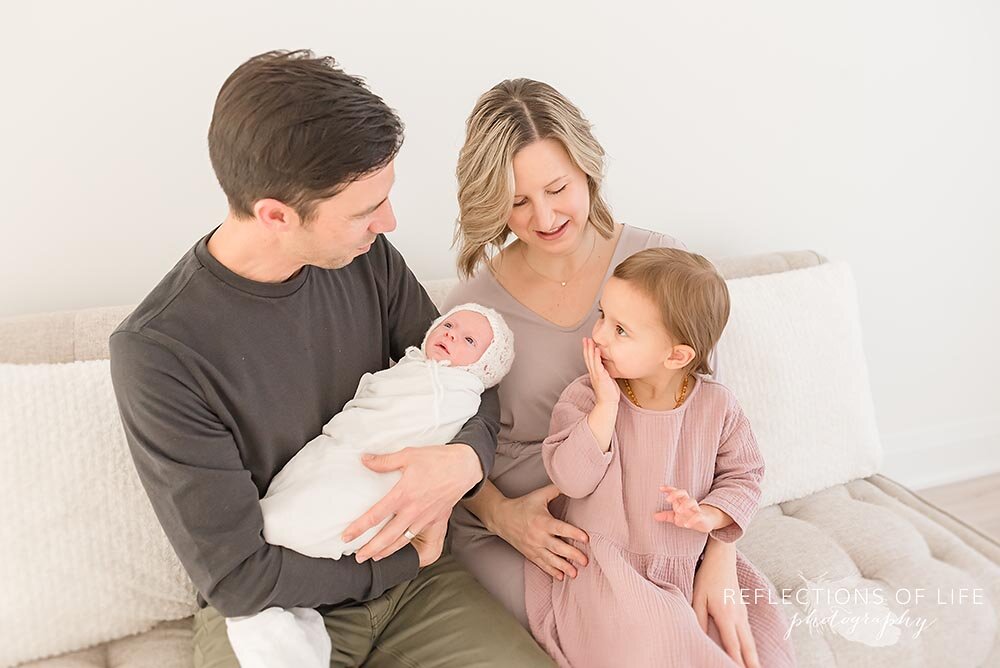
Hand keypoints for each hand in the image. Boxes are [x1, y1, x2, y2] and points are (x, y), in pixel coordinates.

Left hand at [343, 443, 481, 562]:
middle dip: (370, 549)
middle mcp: (413, 510)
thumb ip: (384, 461)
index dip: (359, 527)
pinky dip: (406, 547)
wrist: (464, 467)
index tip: (347, 535)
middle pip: (387, 536)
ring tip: (374, 557)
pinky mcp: (435, 521)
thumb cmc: (437, 460)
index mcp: (403, 494)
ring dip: (386, 552)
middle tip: (358, 557)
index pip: (375, 515)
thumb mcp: (408, 455)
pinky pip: (419, 538)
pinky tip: (398, 549)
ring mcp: (424, 518)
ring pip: (402, 541)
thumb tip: (365, 460)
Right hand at [494, 484, 588, 580]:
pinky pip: (541, 564)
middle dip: (572, 555)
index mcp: (542, 520)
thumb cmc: (523, 505)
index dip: (573, 533)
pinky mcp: (529, 553)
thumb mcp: (539, 495)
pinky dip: (551, 571)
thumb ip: (556, 490)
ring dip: (563, 567)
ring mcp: (533, 547)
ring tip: (575, 573)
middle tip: (585, 561)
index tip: (586, 538)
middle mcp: (538, 536)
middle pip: (557, 547)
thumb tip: (573, 484)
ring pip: (550, 559)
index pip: (560, 528)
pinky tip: (560, 576)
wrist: (501, 517)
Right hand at [583, 338, 618, 407]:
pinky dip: (596, 356)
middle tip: (585, 338)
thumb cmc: (609, 394)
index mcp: (595, 374)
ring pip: (591, 359)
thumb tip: (608, 367)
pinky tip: (596, 349)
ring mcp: (596, 374)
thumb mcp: (607, 380)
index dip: (587, 351)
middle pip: (588, 358)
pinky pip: (597, 364)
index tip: (587, 342)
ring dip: (590, 349)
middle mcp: (594, 373)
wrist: (608, 404)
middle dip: (586, 347)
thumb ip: (605, 373)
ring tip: (589, 340)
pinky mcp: (600, 376)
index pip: (589, 360)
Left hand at [654, 486, 717, 532]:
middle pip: (683, 493)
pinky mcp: (702, 517)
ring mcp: (696, 509)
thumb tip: (654, 516)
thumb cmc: (689, 517)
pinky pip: (698, 516)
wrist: (705, 522)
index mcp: (682, 501)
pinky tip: (686, 525)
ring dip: (685, 505)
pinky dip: (692, 520)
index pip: (675, 492)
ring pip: (692, 501)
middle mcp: (689, 502)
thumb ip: (666, 516)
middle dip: (676, 494)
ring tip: (678, 511)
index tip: (660, 488)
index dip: (669, 489)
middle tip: (667, 499)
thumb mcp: (676, 517)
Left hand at [691, 539, 760, 667]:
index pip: (732, 645)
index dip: (736, 661)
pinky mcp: (743, 609)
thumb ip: (698, 618)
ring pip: (750, 639)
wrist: (722, 558)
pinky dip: (751, 645)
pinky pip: (748, 631)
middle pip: (747, 646)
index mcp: (725, 615)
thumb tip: (699, 636)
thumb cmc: (707, 577)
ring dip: (753, 655)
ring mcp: (742, 612)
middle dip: (751, 662)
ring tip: (755, 667)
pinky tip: (750, 651)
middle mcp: (738, 616)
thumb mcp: (697, 597)